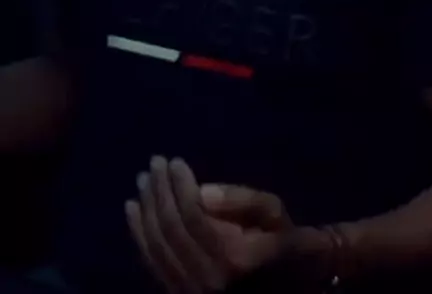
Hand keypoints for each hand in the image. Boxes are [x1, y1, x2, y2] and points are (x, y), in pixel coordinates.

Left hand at [126, 157, 335, 292]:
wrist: (288, 286)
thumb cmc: (283, 242)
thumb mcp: (272, 213)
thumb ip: (239, 199)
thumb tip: (199, 191)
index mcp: (234, 258)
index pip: (194, 215)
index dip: (181, 185)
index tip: (175, 161)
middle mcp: (208, 279)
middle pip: (172, 228)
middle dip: (160, 191)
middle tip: (154, 163)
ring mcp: (190, 292)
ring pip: (157, 245)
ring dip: (146, 208)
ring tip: (144, 180)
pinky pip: (152, 263)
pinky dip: (138, 233)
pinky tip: (133, 209)